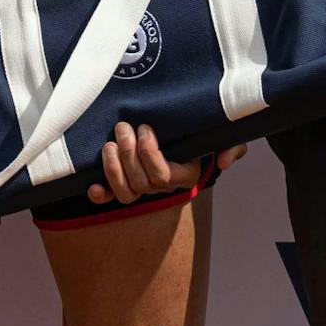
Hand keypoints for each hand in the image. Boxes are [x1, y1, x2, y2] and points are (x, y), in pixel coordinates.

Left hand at [87, 125, 238, 204]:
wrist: (183, 130)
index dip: (149, 154)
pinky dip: (102, 195)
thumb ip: (232, 147)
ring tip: (109, 144)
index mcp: (184, 175)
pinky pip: (113, 198)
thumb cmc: (201, 133)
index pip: (162, 176)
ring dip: (113, 169)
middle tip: (124, 127)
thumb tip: (224, 161)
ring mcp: (144, 187)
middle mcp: (163, 185)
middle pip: (141, 183)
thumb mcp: (223, 137)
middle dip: (128, 154)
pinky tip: (92, 187)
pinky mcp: (126, 184)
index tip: (146, 127)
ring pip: (126, 192)